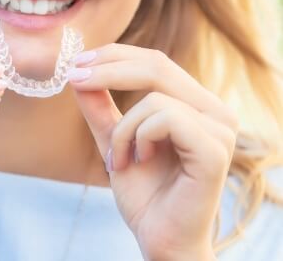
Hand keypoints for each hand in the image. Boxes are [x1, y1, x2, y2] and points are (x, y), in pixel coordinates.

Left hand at [67, 44, 237, 260]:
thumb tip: (78, 71)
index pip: (155, 61)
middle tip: (75, 78)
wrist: (160, 240)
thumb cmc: (144, 193)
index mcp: (196, 103)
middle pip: (156, 65)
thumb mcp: (114, 139)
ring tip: (118, 159)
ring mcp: (220, 129)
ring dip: (123, 128)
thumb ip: (100, 107)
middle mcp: (214, 110)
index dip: (115, 55)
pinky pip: (165, 118)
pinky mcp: (215, 149)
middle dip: (108, 69)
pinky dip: (139, 137)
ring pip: (154, 96)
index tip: (77, 62)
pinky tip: (139, 161)